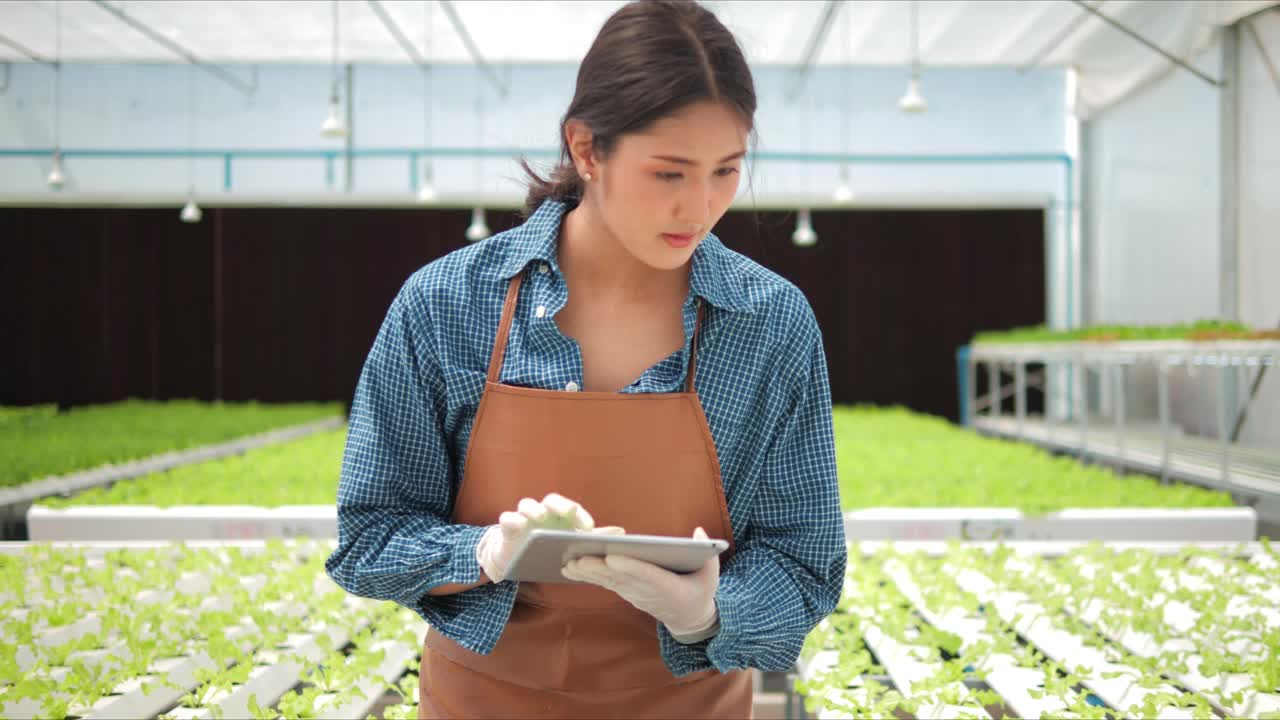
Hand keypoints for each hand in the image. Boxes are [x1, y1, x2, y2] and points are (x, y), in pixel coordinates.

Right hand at [476, 493, 594, 582]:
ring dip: (534, 509)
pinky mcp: (507, 527)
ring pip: (528, 505)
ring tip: (540, 517)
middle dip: (560, 505)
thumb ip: (589, 540)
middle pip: (552, 501)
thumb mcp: (568, 547)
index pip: (573, 509)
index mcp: (561, 518)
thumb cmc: (547, 550)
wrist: (518, 560)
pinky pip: (508, 518)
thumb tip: (617, 533)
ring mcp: (524, 518)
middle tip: (569, 511)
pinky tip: (519, 525)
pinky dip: (513, 520)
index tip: (588, 528)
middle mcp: (544, 513)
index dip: (581, 516)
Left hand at [561, 527, 719, 642]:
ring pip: (608, 581)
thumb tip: (697, 531)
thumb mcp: (711, 575)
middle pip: (621, 578)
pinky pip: (605, 583)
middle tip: (579, 559)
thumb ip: (707, 552)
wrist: (687, 619)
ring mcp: (634, 593)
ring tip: (568, 563)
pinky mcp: (626, 591)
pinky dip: (587, 576)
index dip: (629, 566)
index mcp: (669, 587)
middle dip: (599, 568)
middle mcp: (647, 592)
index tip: (612, 557)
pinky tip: (570, 569)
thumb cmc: (699, 591)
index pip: (647, 575)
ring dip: (587, 573)